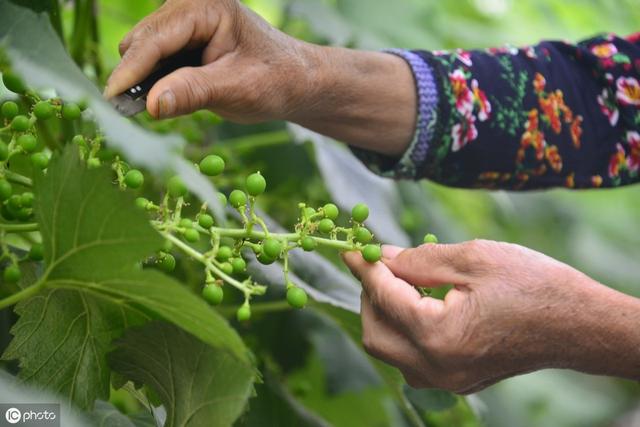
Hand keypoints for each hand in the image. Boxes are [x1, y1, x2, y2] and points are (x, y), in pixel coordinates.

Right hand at [104, 0, 318, 121]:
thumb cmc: (276, 80)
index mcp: (207, 6)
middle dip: (134, 76)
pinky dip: (154, 81)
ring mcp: (184, 23)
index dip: (132, 70)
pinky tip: (165, 99)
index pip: (157, 38)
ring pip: (143, 52)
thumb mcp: (237, 89)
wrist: (295, 81)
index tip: (111, 98)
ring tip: (151, 109)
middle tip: (131, 112)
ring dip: (143, 80)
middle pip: (141, 41)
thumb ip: (194, 93)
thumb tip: (151, 105)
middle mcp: (190, 6)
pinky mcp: (183, 41)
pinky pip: (154, 61)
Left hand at [343, 240, 639, 392]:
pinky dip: (404, 332)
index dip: (363, 268)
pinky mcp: (458, 381)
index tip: (350, 248)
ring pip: (390, 351)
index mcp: (437, 335)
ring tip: (397, 282)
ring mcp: (448, 381)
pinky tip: (418, 305)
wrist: (579, 324)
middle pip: (375, 333)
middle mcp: (437, 368)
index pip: (383, 297)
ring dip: (384, 316)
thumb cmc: (533, 285)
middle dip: (368, 296)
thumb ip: (417, 260)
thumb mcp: (473, 258)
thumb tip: (381, 257)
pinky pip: (413, 360)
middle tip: (376, 265)